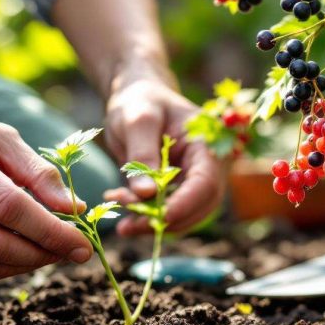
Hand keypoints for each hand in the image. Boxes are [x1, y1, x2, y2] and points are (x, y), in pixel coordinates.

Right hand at [0, 106, 92, 280]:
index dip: (50, 230)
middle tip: (71, 252)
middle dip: (42, 254)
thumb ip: (39, 172)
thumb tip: (74, 210)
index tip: (83, 243)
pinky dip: (1, 270)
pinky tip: (20, 254)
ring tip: (49, 252)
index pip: (7, 205)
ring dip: (24, 266)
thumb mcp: (2, 137)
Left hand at [103, 80, 223, 234]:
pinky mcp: (176, 190)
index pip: (206, 183)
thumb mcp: (136, 120)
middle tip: (128, 226)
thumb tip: (146, 194)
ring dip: (151, 222)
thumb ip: (142, 154)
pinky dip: (143, 216)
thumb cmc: (139, 100)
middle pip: (199, 206)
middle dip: (165, 220)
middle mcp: (206, 166)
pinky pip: (165, 212)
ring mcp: (192, 180)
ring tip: (118, 215)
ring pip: (182, 215)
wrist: (135, 97)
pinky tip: (118, 206)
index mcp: (206, 145)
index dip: (186, 204)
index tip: (160, 218)